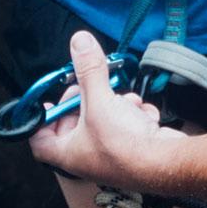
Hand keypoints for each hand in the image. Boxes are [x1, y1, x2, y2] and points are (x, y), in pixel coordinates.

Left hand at [29, 32, 187, 190]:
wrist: (166, 163)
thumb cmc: (126, 146)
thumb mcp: (100, 100)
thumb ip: (89, 71)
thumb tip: (79, 44)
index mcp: (69, 153)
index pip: (40, 140)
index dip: (41, 120)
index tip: (49, 102)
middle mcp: (87, 158)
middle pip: (76, 123)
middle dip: (86, 101)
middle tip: (90, 87)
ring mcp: (111, 155)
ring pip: (105, 121)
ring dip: (116, 104)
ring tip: (125, 101)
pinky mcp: (133, 150)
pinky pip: (127, 126)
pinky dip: (135, 115)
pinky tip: (143, 114)